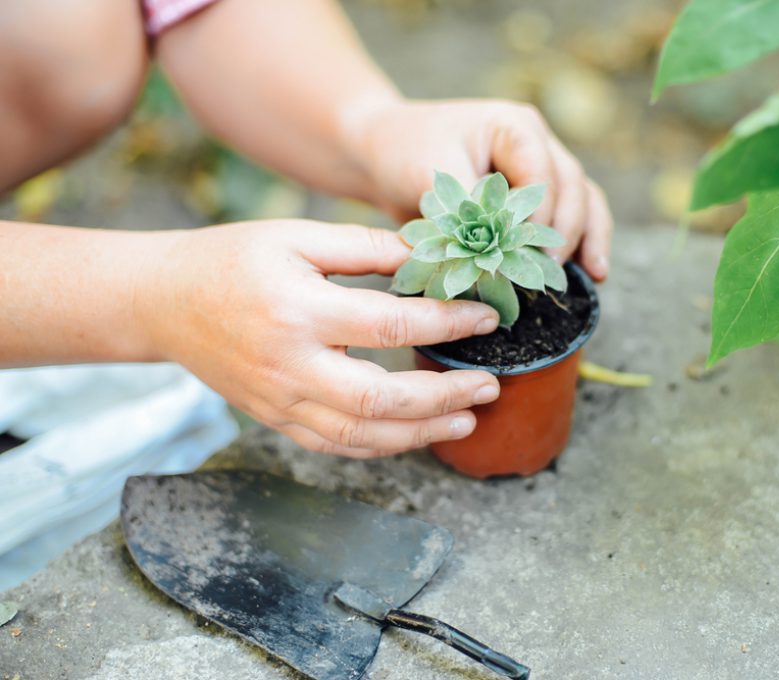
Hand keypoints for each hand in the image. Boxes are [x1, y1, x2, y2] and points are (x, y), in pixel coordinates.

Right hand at [140, 220, 501, 457]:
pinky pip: (335, 446)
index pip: (389, 326)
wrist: (164, 301)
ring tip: (468, 417)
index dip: (446, 324)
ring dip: (422, 432)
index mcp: (298, 311)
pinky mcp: (274, 420)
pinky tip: (417, 434)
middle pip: (380, 397)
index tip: (486, 318)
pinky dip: (382, 445)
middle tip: (491, 383)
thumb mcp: (297, 235)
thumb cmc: (233, 259)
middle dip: (444, 396)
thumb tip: (431, 255)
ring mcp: (279, 401)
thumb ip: (366, 246)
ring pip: (360, 434)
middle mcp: (289, 365)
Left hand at [347, 99, 613, 280]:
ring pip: (584, 199)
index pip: (542, 172)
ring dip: (589, 238)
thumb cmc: (405, 155)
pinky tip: (595, 272)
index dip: (540, 215)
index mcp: (513, 126)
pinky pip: (574, 215)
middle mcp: (537, 142)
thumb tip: (501, 251)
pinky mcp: (539, 195)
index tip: (527, 252)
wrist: (387, 154)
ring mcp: (543, 166)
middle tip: (549, 272)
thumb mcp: (433, 177)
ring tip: (594, 274)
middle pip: (572, 186)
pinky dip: (585, 241)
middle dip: (565, 232)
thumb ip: (471, 210)